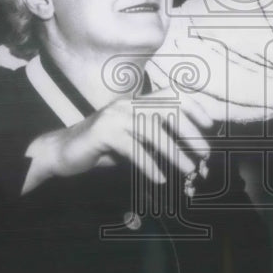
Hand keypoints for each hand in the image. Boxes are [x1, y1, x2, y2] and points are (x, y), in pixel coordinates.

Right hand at [22, 87, 214, 192]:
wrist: (62, 152)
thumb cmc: (102, 149)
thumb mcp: (134, 141)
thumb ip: (155, 142)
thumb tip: (189, 156)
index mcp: (137, 101)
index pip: (172, 94)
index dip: (193, 105)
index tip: (210, 124)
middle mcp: (127, 103)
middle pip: (167, 110)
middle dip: (189, 132)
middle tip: (204, 153)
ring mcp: (114, 115)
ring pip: (152, 131)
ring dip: (174, 153)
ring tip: (189, 171)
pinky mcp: (102, 132)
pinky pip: (132, 148)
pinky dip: (149, 164)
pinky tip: (160, 179)